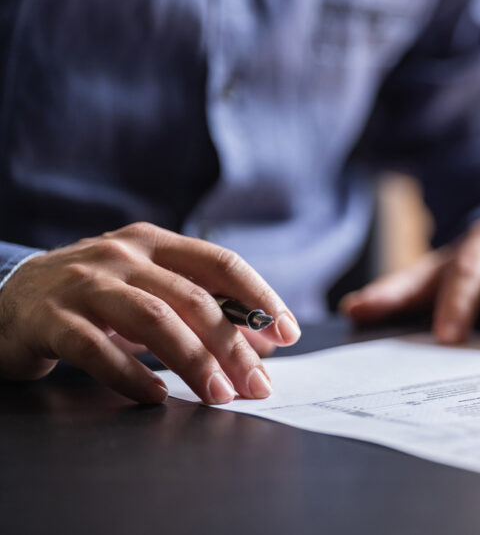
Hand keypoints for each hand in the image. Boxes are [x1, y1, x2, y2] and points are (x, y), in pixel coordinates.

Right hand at [0, 222, 300, 403]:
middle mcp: (122, 256)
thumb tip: (263, 343)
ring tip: (219, 395)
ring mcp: (83, 284)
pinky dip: (131, 375)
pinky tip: (155, 398)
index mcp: (155, 244)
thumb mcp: (148, 289)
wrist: (4, 298)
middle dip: (234, 345)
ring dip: (194, 361)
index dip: (260, 298)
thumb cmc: (93, 299)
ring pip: (154, 320)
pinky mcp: (49, 319)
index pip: (221, 263)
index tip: (289, 333)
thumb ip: (200, 308)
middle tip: (258, 385)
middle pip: (194, 298)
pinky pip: (97, 349)